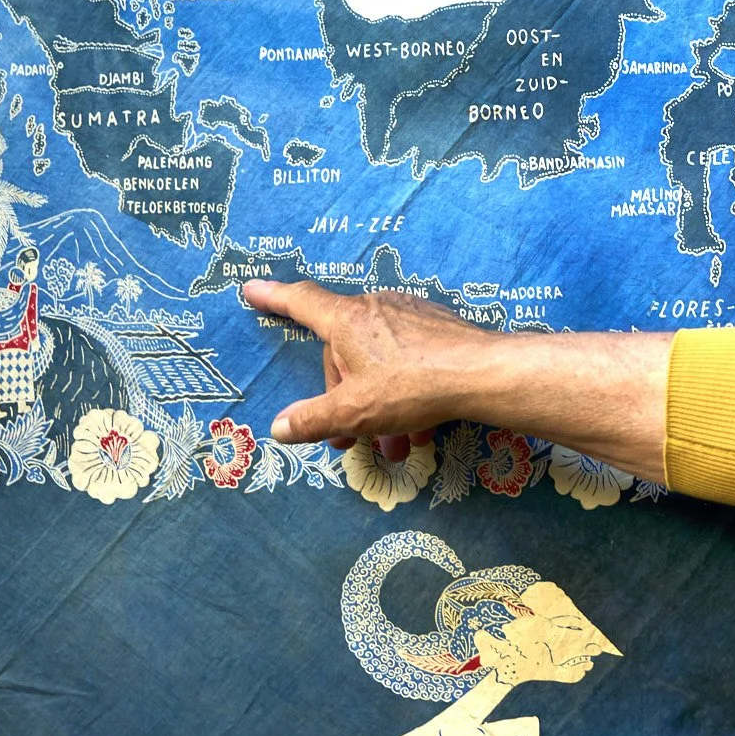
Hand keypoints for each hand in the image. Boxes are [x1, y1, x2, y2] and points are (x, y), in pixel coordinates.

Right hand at [242, 276, 676, 482]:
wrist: (483, 375)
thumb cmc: (412, 388)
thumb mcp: (355, 412)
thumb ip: (313, 420)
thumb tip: (279, 426)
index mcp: (347, 321)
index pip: (301, 303)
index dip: (274, 298)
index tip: (251, 288)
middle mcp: (375, 309)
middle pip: (343, 352)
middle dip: (343, 399)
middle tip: (349, 440)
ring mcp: (409, 316)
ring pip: (378, 363)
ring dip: (378, 408)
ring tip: (393, 447)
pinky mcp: (437, 329)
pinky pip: (407, 361)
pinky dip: (405, 395)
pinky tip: (420, 430)